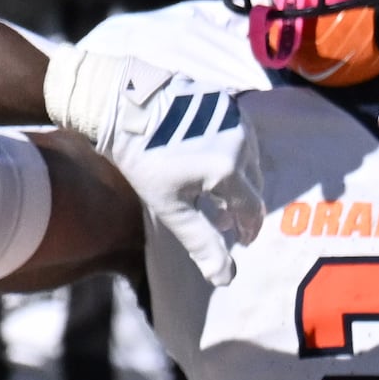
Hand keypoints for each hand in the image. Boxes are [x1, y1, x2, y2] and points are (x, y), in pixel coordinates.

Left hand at [42, 42, 266, 286]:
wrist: (123, 103)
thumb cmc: (143, 158)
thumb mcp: (170, 207)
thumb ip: (201, 241)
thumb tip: (226, 279)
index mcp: (229, 169)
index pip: (252, 208)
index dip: (248, 228)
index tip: (241, 240)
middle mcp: (241, 140)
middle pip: (255, 183)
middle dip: (243, 206)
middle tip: (226, 222)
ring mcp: (234, 116)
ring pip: (249, 156)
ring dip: (239, 179)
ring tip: (216, 194)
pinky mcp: (224, 99)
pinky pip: (239, 133)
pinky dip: (232, 153)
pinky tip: (210, 161)